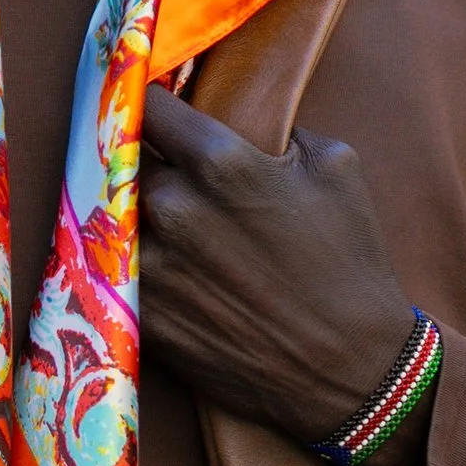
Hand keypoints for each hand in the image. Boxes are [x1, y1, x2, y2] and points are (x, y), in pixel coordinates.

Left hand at [139, 80, 417, 446]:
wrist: (348, 368)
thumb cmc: (351, 264)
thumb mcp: (337, 167)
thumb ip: (279, 130)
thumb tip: (246, 124)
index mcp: (221, 162)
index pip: (149, 103)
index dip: (145, 97)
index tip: (147, 99)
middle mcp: (174, 207)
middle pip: (123, 158)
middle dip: (138, 157)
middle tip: (158, 165)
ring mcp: (151, 264)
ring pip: (114, 213)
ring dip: (131, 210)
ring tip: (161, 220)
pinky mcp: (142, 314)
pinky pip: (116, 267)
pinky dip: (130, 259)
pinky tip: (161, 263)